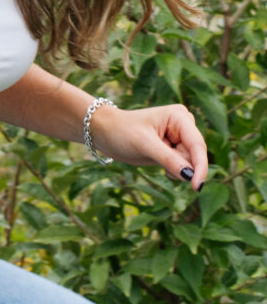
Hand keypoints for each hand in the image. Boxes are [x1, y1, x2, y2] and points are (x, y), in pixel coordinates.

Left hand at [91, 103, 207, 189]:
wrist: (104, 133)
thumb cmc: (121, 131)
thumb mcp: (144, 144)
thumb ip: (169, 159)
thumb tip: (191, 176)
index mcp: (179, 117)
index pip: (197, 145)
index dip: (200, 166)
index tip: (198, 186)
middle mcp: (184, 126)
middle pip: (194, 156)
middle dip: (180, 165)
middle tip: (155, 157)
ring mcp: (179, 137)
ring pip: (189, 164)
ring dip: (174, 168)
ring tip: (152, 156)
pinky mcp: (174, 149)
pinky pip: (182, 167)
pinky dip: (172, 169)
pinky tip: (155, 160)